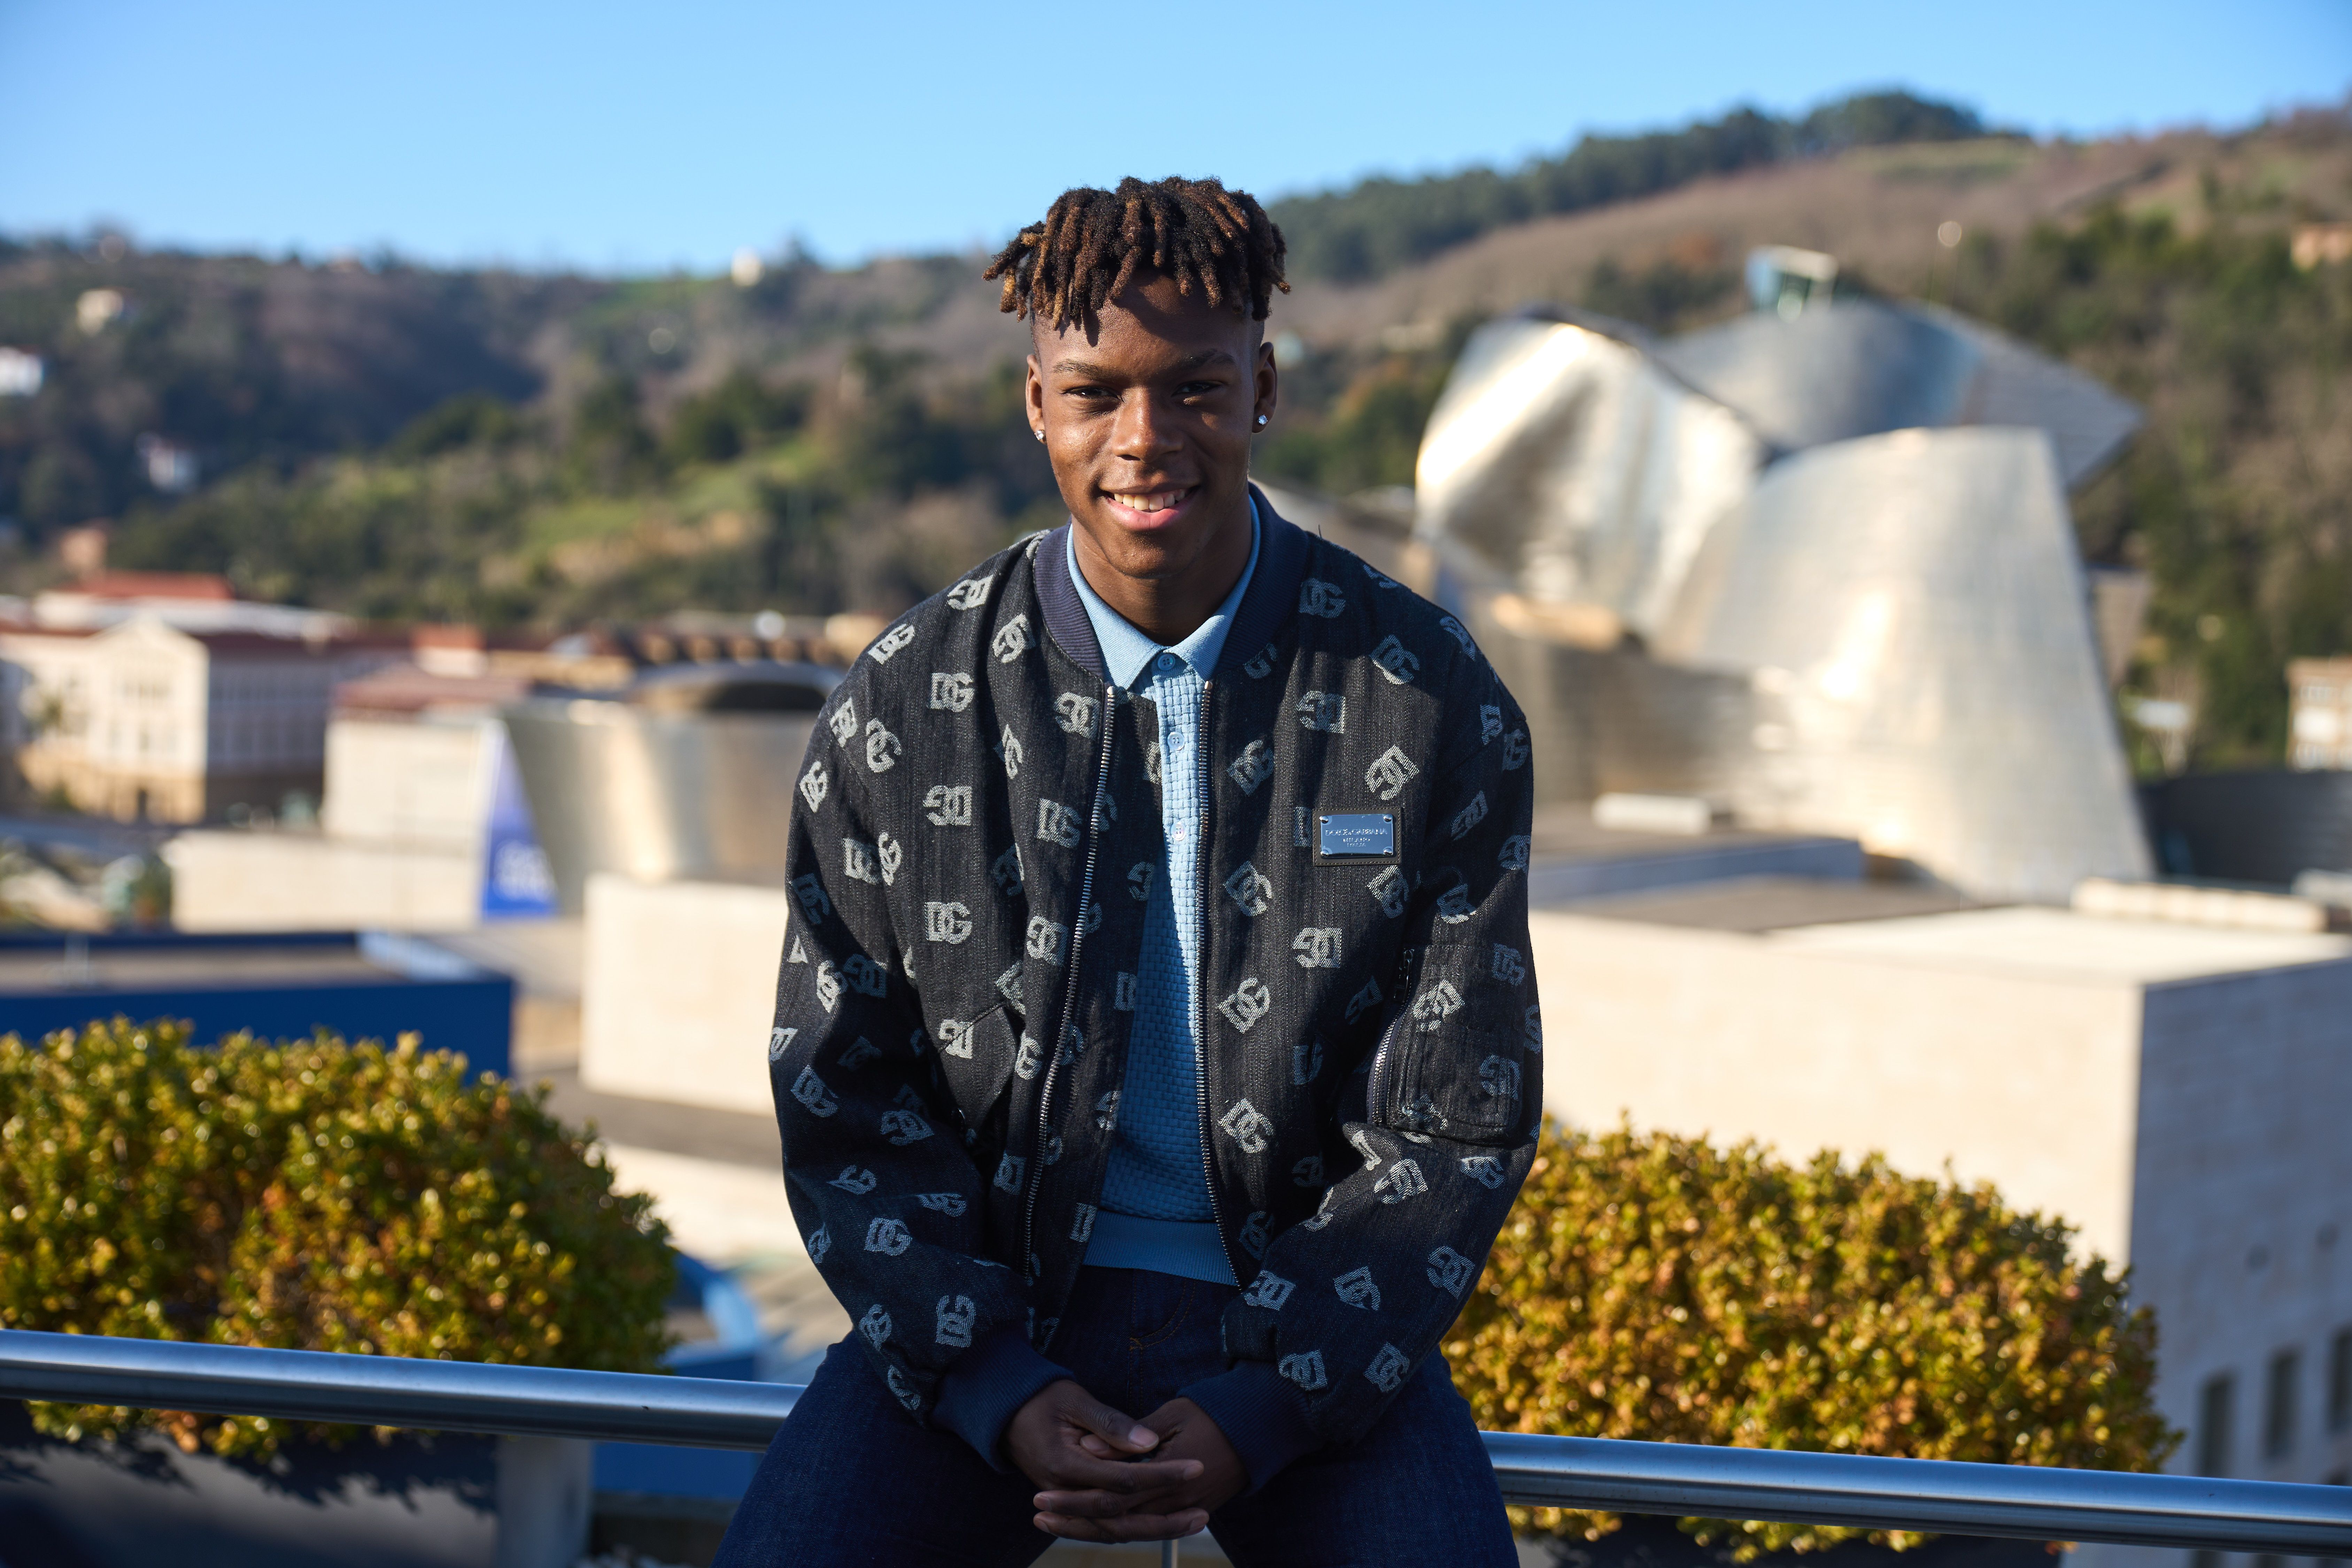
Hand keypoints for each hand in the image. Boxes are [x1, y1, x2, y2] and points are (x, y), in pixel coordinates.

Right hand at [1005, 1380, 1206, 1540]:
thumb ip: (1110, 1424)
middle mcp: (1063, 1491)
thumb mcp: (1074, 1400)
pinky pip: (1100, 1524)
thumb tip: (1149, 1442)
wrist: (1003, 1411)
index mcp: (1065, 1464)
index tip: (1196, 1467)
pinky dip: (1130, 1527)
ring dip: (1153, 1529)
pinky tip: (1160, 1525)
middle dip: (1164, 1519)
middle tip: (1203, 1515)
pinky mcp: (1067, 1502)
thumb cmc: (1041, 1398)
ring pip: (1111, 1529)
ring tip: (1192, 1522)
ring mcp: (1063, 1501)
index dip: (1162, 1475)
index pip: (1123, 1480)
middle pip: (1119, 1519)